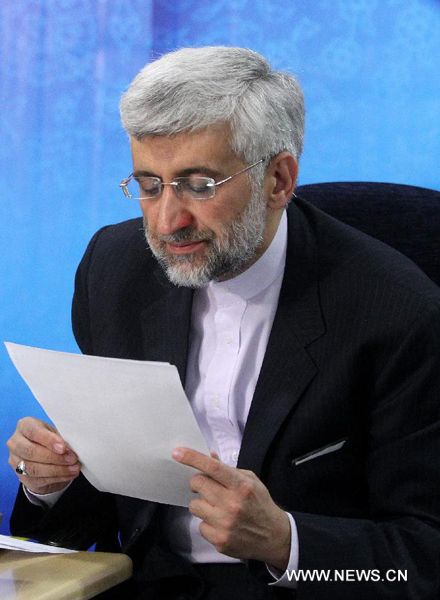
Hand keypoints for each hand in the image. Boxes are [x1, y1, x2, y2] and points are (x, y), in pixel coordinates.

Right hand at [7, 417, 80, 494]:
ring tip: (74, 468)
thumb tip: (70, 449)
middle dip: (54, 457)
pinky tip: (69, 474)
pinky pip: (38, 480)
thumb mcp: (56, 432)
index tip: (63, 448)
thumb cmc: (51, 438)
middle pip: (31, 452)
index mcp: (24, 426)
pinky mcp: (21, 477)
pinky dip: (56, 478)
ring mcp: (15, 461)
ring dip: (57, 470)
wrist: (44, 455)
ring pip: (34, 468)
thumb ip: (60, 438)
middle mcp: (15, 443)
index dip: (49, 440)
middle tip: (72, 459)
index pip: (33, 431)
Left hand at [173, 447, 290, 570]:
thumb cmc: (260, 503)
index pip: (213, 468)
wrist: (273, 536)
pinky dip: (208, 523)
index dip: (193, 458)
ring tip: (217, 508)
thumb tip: (209, 456)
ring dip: (202, 504)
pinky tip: (221, 523)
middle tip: (208, 487)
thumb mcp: (250, 480)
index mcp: (241, 485)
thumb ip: (228, 469)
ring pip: (194, 505)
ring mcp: (224, 524)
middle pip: (197, 484)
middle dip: (199, 483)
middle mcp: (231, 504)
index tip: (177, 452)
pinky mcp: (219, 540)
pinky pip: (200, 525)